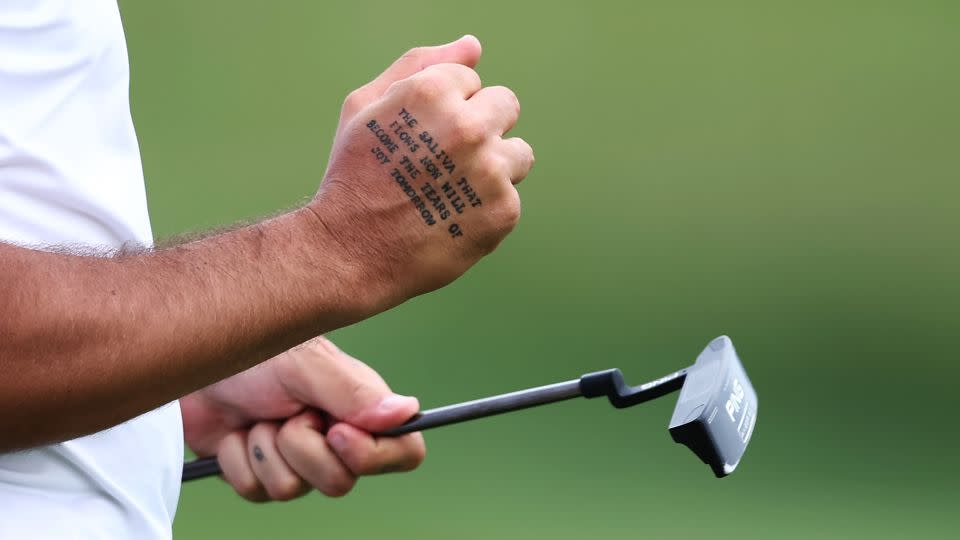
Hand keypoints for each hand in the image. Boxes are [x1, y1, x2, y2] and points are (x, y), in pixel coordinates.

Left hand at [180, 337, 425, 500]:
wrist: (196, 360)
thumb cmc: (256, 353)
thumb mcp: (306, 365)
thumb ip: (353, 392)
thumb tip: (406, 412)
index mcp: (361, 408)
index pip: (404, 451)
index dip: (375, 456)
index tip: (338, 434)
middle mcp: (336, 438)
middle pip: (340, 482)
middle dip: (301, 448)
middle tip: (286, 413)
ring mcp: (298, 459)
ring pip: (293, 490)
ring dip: (265, 450)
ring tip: (256, 416)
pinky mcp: (261, 473)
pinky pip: (256, 491)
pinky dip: (238, 460)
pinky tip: (235, 431)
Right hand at [308, 35, 534, 312]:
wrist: (349, 252)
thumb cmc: (353, 175)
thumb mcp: (365, 106)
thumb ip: (420, 64)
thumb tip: (474, 46)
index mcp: (432, 91)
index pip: (470, 81)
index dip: (442, 110)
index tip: (418, 139)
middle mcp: (468, 126)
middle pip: (505, 106)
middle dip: (480, 128)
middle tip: (441, 164)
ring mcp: (490, 170)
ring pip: (518, 153)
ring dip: (493, 168)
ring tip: (450, 193)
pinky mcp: (503, 211)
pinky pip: (511, 197)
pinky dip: (486, 210)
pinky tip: (452, 221)